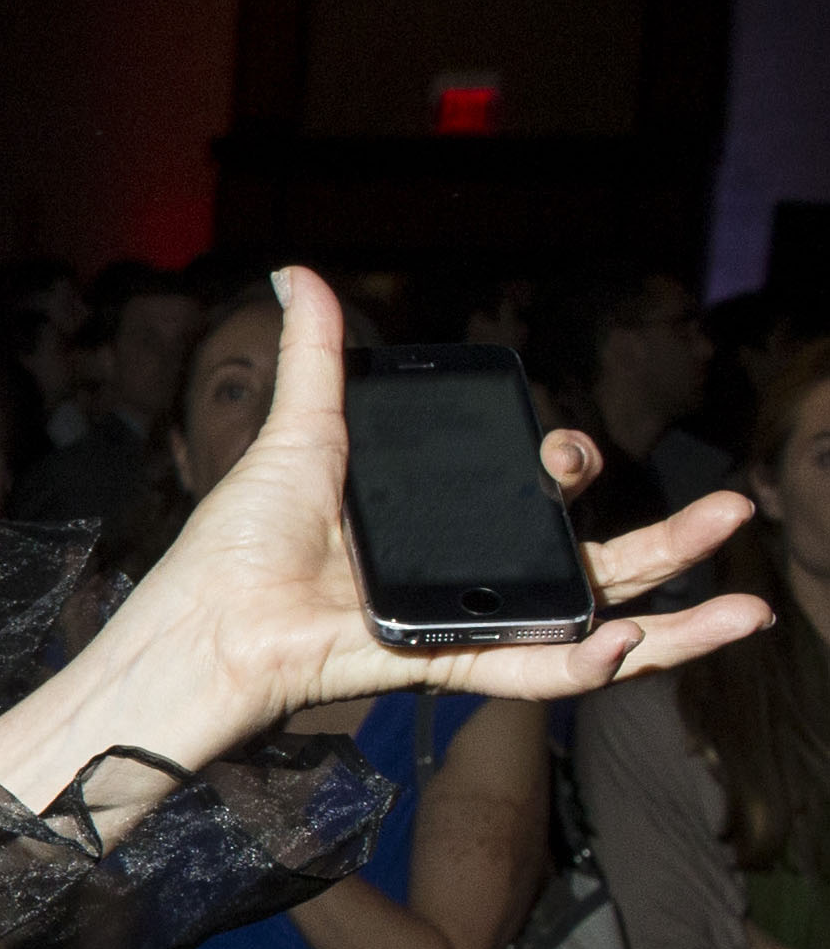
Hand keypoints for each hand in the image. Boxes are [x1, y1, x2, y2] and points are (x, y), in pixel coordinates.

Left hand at [0, 270, 772, 796]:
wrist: (203, 621)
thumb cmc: (237, 542)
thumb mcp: (299, 431)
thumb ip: (316, 356)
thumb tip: (295, 273)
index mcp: (441, 526)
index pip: (537, 500)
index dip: (566, 469)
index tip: (563, 448)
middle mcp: (464, 582)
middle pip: (591, 564)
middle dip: (670, 543)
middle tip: (729, 513)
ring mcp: (463, 630)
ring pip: (591, 631)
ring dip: (674, 622)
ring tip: (746, 607)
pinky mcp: (442, 668)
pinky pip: (530, 676)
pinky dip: (584, 666)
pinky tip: (634, 644)